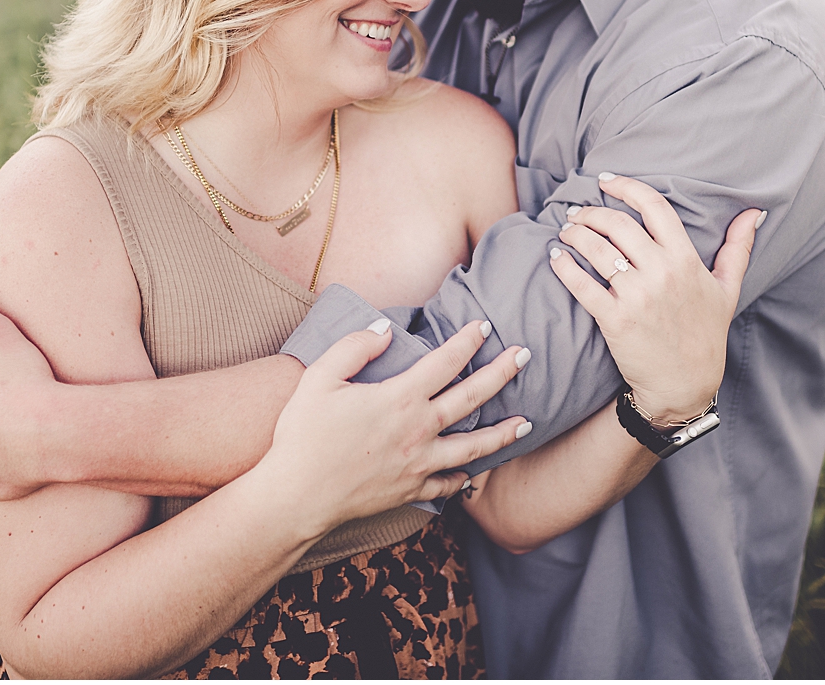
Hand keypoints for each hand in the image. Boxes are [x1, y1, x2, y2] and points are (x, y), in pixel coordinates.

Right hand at [259, 317, 531, 540]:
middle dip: (501, 374)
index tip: (485, 326)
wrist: (297, 497)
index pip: (444, 362)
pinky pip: (448, 483)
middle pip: (471, 398)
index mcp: (399, 398)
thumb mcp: (320, 377)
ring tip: (527, 422)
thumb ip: (355, 347)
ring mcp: (418, 464)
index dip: (467, 341)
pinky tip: (475, 472)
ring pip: (473, 446)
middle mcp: (417, 430)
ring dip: (502, 432)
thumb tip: (385, 331)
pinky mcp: (411, 490)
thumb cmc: (304, 435)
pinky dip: (466, 477)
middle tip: (525, 356)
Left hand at [549, 176, 760, 427]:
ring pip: (597, 249)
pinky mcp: (616, 321)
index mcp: (685, 260)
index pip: (654, 207)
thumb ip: (738, 248)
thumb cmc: (705, 334)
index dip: (627, 187)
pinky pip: (582, 285)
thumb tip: (753, 212)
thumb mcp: (727, 290)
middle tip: (578, 211)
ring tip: (566, 230)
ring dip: (575, 234)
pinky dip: (564, 267)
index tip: (606, 181)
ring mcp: (637, 297)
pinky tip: (556, 257)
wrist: (686, 387)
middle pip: (618, 224)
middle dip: (592, 212)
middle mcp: (661, 274)